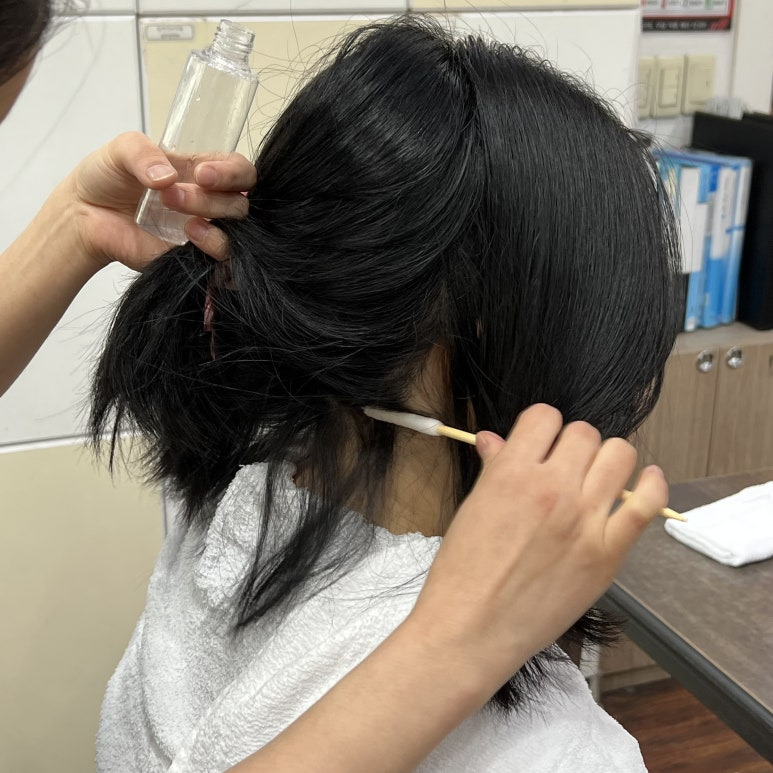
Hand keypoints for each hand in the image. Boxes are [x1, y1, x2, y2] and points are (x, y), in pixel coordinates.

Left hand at [61, 131, 256, 269]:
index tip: (203, 174)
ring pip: (238, 235)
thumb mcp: (121, 149)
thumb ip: (144, 153)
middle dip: (210, 200)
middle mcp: (209, 204)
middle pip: (239, 205)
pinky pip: (223, 264)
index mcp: (203, 173)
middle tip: (170, 196)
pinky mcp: (192, 259)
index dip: (232, 174)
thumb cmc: (107, 178)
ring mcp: (204, 234)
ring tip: (184, 223)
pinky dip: (215, 252)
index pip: (241, 173)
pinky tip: (191, 239)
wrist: (83, 215)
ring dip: (215, 226)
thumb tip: (167, 178)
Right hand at [410, 403, 667, 691]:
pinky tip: (645, 481)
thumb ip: (493, 468)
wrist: (472, 629)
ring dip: (607, 458)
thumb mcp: (473, 508)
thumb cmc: (463, 573)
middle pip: (584, 433)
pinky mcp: (608, 554)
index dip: (543, 427)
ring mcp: (585, 521)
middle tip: (566, 466)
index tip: (542, 442)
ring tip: (596, 476)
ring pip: (619, 455)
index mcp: (512, 473)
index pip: (544, 417)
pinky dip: (651, 485)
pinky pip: (646, 505)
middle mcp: (553, 488)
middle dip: (573, 444)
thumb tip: (493, 440)